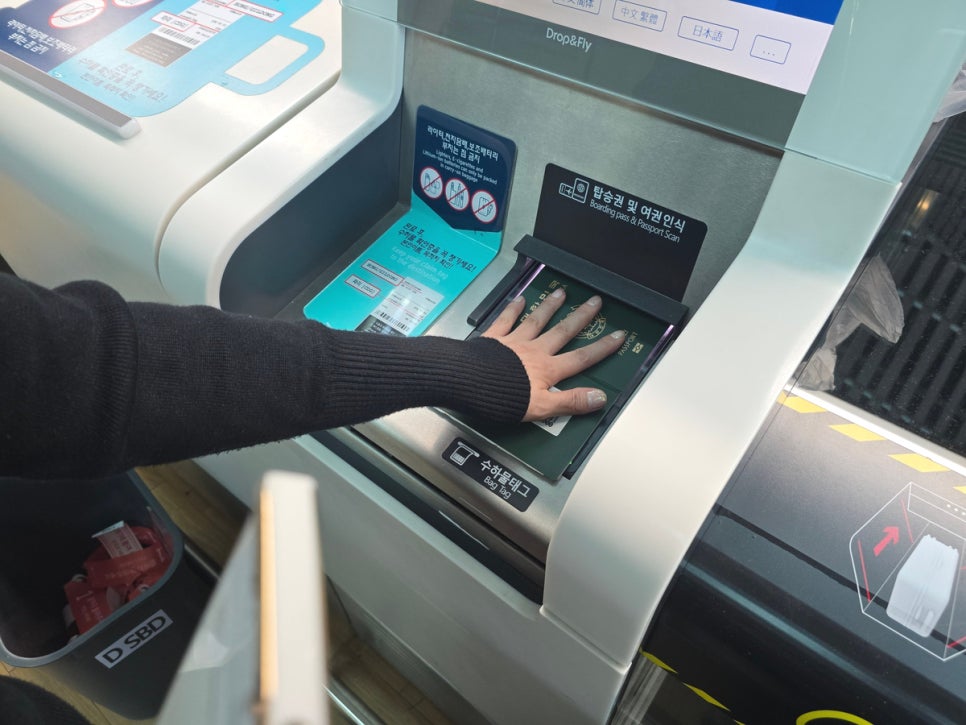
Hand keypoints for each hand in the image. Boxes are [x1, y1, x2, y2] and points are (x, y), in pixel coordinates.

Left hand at [482, 287, 625, 421]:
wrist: (469, 382)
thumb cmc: (502, 398)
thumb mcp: (541, 408)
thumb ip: (570, 402)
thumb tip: (599, 398)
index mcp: (547, 370)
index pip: (580, 358)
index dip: (601, 348)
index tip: (618, 335)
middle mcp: (534, 351)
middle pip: (562, 332)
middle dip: (580, 317)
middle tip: (595, 301)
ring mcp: (514, 342)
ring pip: (536, 320)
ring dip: (550, 307)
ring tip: (562, 293)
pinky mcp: (493, 339)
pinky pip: (506, 320)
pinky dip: (513, 309)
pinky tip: (519, 299)